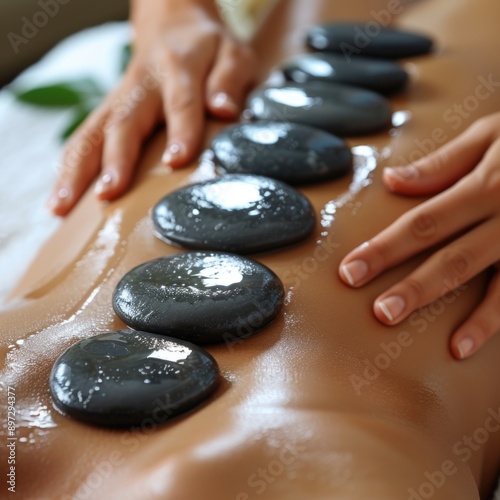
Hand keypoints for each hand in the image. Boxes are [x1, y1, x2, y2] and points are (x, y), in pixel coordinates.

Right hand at [48, 0, 255, 215]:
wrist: (173, 27)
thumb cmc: (208, 50)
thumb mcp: (232, 54)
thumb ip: (229, 80)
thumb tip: (225, 110)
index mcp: (179, 69)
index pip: (181, 103)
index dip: (181, 132)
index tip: (176, 161)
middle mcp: (142, 85)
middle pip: (124, 121)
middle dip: (115, 158)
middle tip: (107, 192)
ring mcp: (119, 99)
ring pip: (91, 132)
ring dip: (75, 170)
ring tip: (60, 207)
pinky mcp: (107, 111)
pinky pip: (83, 139)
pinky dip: (68, 168)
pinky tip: (60, 199)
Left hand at [339, 112, 499, 359]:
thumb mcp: (493, 134)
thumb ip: (444, 162)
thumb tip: (392, 181)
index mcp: (487, 185)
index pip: (423, 223)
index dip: (385, 248)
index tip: (350, 271)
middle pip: (453, 257)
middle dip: (413, 287)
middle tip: (379, 313)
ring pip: (496, 282)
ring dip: (467, 314)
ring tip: (437, 341)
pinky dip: (499, 319)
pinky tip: (471, 346)